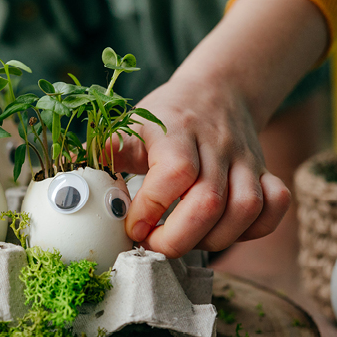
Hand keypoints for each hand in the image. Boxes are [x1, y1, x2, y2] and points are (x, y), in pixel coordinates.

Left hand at [111, 72, 290, 257]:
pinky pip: (274, 207)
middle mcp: (217, 145)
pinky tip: (222, 231)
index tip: (131, 228)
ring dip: (213, 239)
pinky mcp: (266, 172)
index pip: (174, 173)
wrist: (218, 90)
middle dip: (177, 238)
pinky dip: (253, 230)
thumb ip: (101, 154)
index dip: (151, 208)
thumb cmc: (165, 117)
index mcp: (177, 130)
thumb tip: (62, 179)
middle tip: (153, 246)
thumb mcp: (129, 125)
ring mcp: (246, 160)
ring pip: (245, 209)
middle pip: (210, 202)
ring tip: (184, 240)